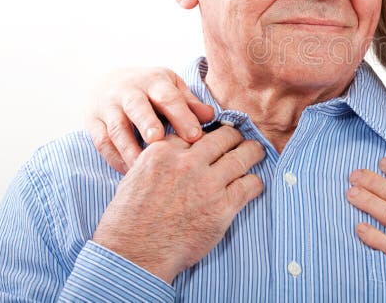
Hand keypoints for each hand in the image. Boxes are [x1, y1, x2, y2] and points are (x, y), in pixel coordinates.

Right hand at [86, 67, 214, 172]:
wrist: (111, 82)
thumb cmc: (153, 92)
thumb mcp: (173, 89)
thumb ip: (190, 105)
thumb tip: (211, 116)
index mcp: (154, 81)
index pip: (168, 97)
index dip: (182, 116)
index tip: (195, 137)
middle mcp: (128, 91)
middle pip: (137, 107)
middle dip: (148, 124)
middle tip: (160, 144)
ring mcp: (108, 106)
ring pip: (117, 128)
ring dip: (130, 149)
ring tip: (145, 168)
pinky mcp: (93, 122)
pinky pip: (103, 142)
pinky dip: (116, 159)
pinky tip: (131, 173)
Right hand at [92, 125, 264, 283]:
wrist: (134, 255)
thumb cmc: (129, 221)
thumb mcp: (136, 176)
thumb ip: (161, 160)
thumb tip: (181, 152)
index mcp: (163, 152)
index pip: (196, 131)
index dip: (207, 135)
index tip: (215, 139)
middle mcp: (187, 163)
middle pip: (224, 136)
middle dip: (234, 137)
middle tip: (240, 141)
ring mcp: (207, 184)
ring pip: (243, 155)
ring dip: (253, 152)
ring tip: (256, 153)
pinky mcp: (223, 206)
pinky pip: (250, 185)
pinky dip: (255, 182)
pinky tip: (253, 185)